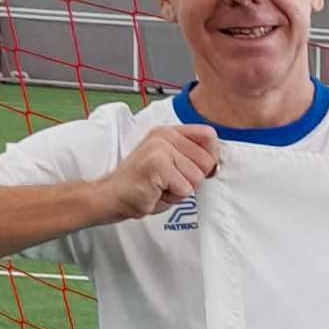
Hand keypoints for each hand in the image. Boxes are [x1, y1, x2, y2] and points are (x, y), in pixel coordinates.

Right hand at [97, 125, 219, 221]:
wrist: (112, 196)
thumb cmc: (143, 185)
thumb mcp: (172, 165)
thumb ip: (193, 158)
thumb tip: (216, 165)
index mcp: (169, 132)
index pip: (209, 135)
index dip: (209, 157)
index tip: (192, 169)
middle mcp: (164, 135)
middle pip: (207, 161)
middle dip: (192, 180)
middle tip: (168, 181)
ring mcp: (160, 147)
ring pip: (197, 177)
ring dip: (181, 190)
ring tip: (160, 186)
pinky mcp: (156, 163)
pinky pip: (184, 188)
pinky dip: (172, 197)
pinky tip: (155, 191)